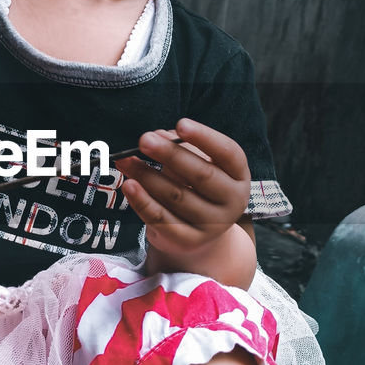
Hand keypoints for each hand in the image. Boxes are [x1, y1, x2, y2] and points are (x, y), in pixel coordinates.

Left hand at [117, 118, 251, 277]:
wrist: (198, 231)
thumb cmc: (196, 186)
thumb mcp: (197, 164)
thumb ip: (182, 148)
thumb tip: (157, 136)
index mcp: (239, 175)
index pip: (228, 152)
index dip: (205, 137)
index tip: (181, 124)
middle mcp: (233, 201)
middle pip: (201, 174)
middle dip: (170, 154)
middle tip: (144, 139)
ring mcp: (213, 224)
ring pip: (177, 196)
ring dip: (147, 175)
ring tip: (126, 160)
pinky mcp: (189, 241)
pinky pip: (162, 219)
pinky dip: (142, 201)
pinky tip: (128, 185)